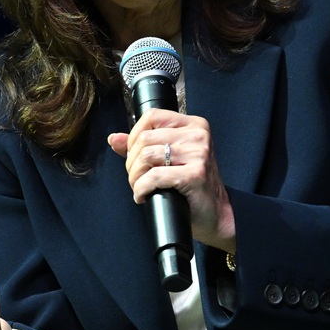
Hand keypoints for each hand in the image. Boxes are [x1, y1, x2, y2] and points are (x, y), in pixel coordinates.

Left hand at [108, 108, 235, 251]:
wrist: (216, 213)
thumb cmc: (192, 186)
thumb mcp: (169, 159)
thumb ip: (142, 146)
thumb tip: (113, 139)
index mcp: (193, 125)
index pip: (152, 116)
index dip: (133, 136)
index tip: (132, 155)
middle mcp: (198, 135)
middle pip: (145, 138)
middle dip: (131, 161)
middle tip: (135, 177)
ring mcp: (199, 154)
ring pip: (146, 156)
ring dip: (135, 176)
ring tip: (139, 187)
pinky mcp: (195, 174)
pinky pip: (154, 177)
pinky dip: (141, 188)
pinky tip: (143, 196)